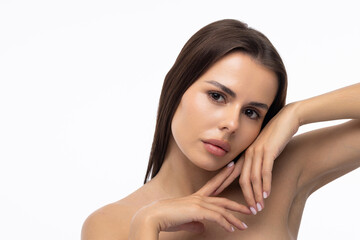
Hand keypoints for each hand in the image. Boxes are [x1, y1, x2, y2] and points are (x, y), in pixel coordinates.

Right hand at [129, 161, 250, 236]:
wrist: (154, 216)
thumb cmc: (166, 218)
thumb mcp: (184, 221)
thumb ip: (195, 223)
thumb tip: (203, 228)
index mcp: (196, 197)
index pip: (214, 185)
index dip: (224, 176)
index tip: (232, 167)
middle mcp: (199, 198)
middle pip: (223, 197)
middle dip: (238, 202)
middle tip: (251, 203)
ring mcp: (199, 203)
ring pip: (222, 210)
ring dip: (235, 219)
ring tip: (245, 226)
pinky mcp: (198, 211)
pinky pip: (217, 217)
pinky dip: (226, 223)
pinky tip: (232, 229)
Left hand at [215, 103, 299, 213]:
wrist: (286, 119)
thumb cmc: (275, 135)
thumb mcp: (263, 149)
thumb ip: (257, 160)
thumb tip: (254, 174)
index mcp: (245, 154)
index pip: (231, 173)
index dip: (223, 185)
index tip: (216, 196)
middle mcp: (248, 154)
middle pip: (242, 179)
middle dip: (245, 196)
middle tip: (248, 210)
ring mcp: (257, 152)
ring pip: (253, 178)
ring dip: (256, 194)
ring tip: (258, 207)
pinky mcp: (268, 151)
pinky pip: (265, 171)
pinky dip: (265, 184)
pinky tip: (266, 195)